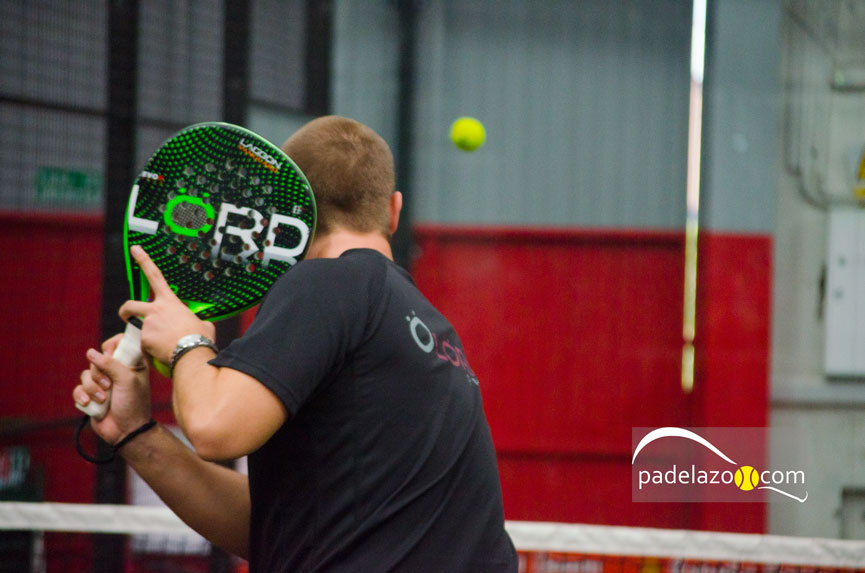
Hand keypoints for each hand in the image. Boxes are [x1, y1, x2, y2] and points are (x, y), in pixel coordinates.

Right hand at [73, 334, 151, 444]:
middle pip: (97, 359)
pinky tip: (89, 403)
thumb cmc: (133, 404)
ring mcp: (103, 383)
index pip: (119, 342)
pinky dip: (82, 396)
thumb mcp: (127, 379)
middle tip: (109, 385)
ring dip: (92, 388)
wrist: (126, 431)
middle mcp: (116, 371)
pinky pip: (78, 389)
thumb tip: (91, 353)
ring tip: (103, 399)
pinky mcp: (91, 395)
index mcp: (131, 363)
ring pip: (85, 374)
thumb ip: (110, 363)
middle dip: (99, 373)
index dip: (111, 346)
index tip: (110, 355)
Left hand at [119, 245, 215, 363]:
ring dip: (145, 337)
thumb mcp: (203, 324)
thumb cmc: (200, 338)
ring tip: (159, 347)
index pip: (155, 276)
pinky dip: (150, 351)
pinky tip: (162, 355)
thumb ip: (194, 320)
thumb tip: (198, 324)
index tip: (135, 249)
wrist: (192, 353)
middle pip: (130, 305)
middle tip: (126, 317)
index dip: (144, 260)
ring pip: (138, 331)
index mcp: (170, 302)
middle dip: (125, 311)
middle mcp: (155, 311)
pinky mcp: (143, 340)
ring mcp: (147, 325)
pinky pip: (143, 346)